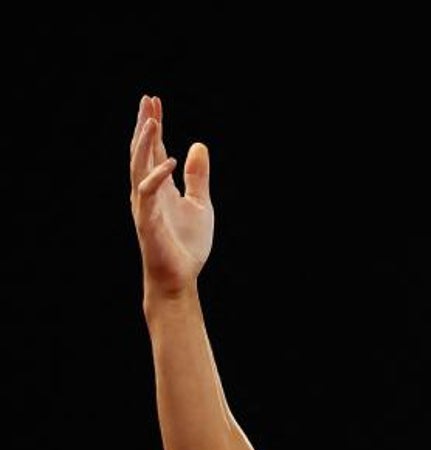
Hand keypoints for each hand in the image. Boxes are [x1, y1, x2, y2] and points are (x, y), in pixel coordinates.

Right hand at [129, 95, 213, 302]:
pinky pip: (148, 193)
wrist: (180, 277)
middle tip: (147, 100)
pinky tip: (170, 161)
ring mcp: (145, 205)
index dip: (153, 125)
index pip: (154, 149)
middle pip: (142, 152)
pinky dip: (157, 176)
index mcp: (160, 186)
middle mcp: (148, 191)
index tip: (154, 101)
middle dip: (144, 126)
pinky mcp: (148, 220)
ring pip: (139, 167)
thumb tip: (198, 145)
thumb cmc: (186, 244)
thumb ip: (198, 176)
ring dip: (144, 144)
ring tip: (151, 121)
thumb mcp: (200, 203)